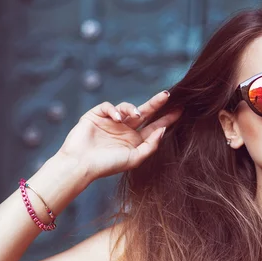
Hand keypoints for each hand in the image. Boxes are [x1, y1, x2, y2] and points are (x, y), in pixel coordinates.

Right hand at [57, 90, 181, 180]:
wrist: (81, 165)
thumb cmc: (107, 165)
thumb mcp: (134, 159)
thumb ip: (150, 145)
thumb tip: (164, 130)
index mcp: (134, 140)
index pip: (154, 126)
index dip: (167, 119)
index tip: (180, 111)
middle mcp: (124, 129)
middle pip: (144, 113)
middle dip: (156, 104)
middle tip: (167, 95)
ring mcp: (111, 122)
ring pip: (127, 107)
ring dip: (132, 108)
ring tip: (134, 115)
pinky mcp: (96, 115)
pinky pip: (109, 107)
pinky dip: (114, 110)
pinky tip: (117, 118)